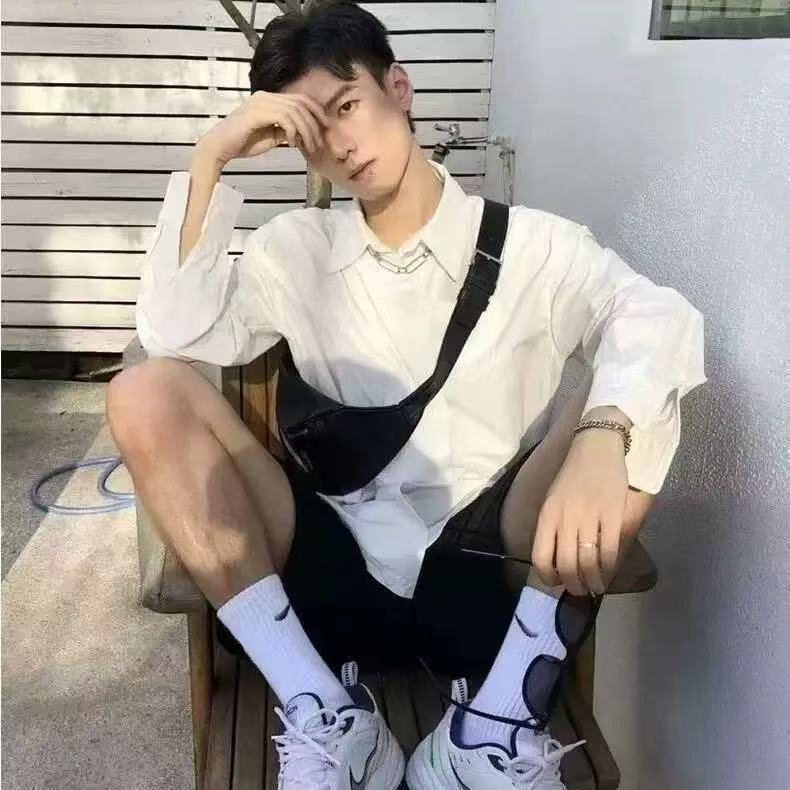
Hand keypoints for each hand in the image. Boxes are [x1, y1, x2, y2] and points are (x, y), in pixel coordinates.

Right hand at [195, 90, 329, 165]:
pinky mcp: (257, 112)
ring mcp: (261, 102)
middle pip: (301, 103)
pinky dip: (293, 131)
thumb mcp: (271, 137)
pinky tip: (293, 144)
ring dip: (306, 131)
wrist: (220, 147)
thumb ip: (285, 131)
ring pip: (295, 111)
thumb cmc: (243, 143)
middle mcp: (265, 96)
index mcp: (269, 99)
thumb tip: (301, 132)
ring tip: (309, 147)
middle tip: (319, 143)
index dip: (316, 112)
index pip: (300, 99)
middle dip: (315, 124)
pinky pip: (284, 118)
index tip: (326, 128)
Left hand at [531, 429, 627, 595]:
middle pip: (566, 566)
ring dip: (593, 581)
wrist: (596, 447)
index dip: (548, 577)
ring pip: (588, 563)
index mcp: (547, 515)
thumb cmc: (573, 475)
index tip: (557, 583)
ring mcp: (589, 516)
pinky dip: (610, 568)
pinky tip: (610, 572)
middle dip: (574, 585)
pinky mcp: (613, 514)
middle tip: (581, 589)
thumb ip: (553, 526)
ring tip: (597, 586)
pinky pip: (610, 551)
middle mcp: (565, 518)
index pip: (541, 557)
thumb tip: (555, 559)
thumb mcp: (553, 499)